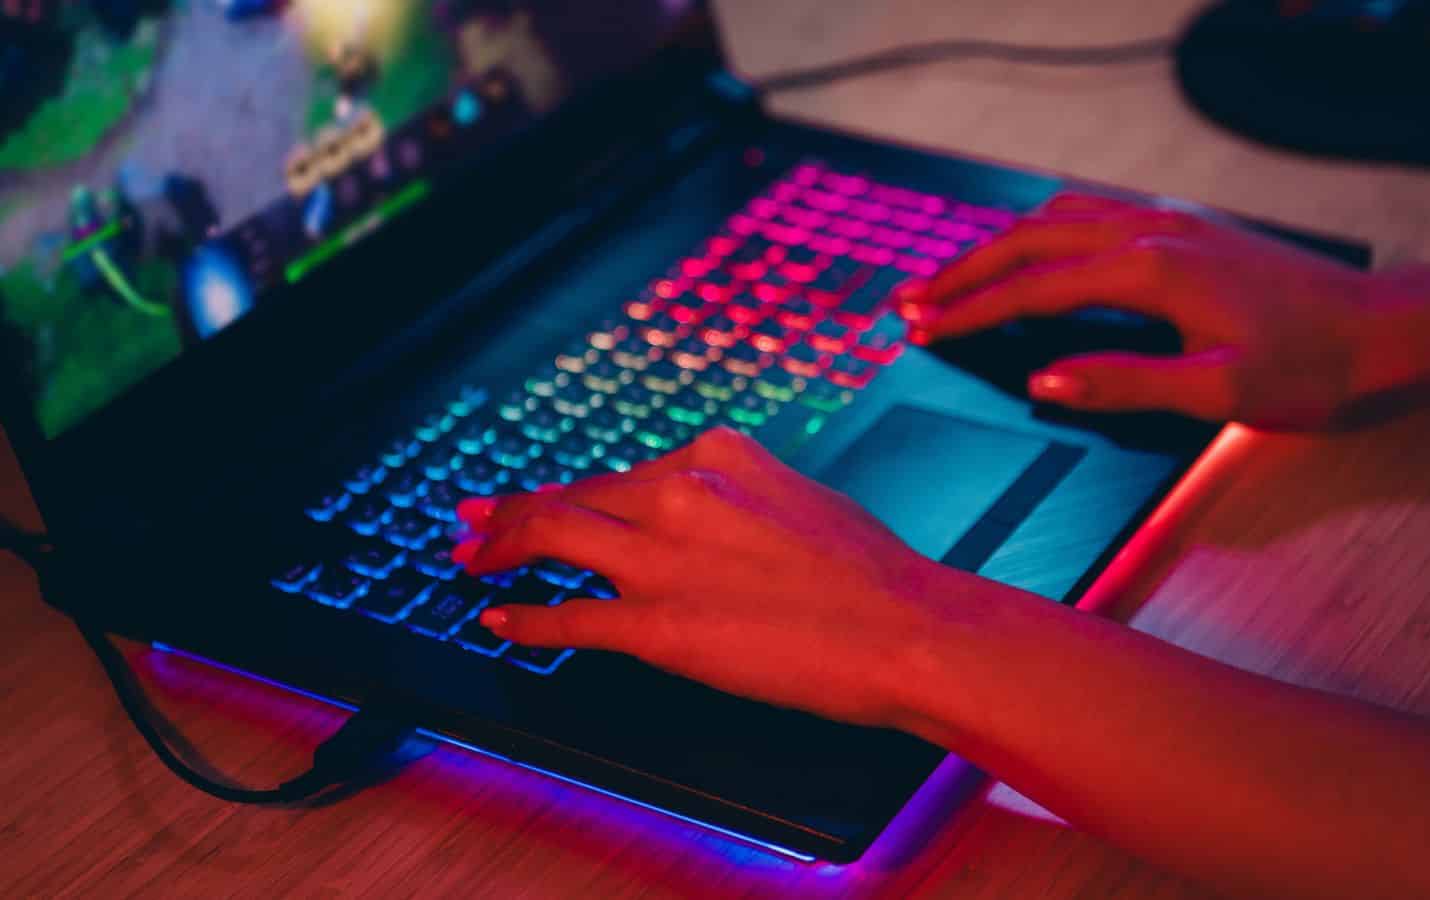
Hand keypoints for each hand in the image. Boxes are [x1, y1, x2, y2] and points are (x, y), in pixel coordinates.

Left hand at [453, 429, 1004, 728]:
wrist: (905, 628)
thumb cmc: (871, 574)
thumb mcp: (798, 499)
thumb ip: (735, 501)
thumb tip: (701, 519)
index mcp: (715, 455)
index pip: (622, 474)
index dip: (570, 490)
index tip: (543, 497)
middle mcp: (677, 492)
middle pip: (572, 496)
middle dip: (512, 511)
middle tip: (473, 521)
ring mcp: (661, 559)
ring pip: (553, 537)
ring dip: (499, 547)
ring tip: (469, 558)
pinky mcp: (657, 625)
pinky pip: (569, 616)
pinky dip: (527, 616)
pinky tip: (501, 617)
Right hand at [895, 194, 1387, 429]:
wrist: (1381, 329)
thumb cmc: (1308, 367)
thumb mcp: (1217, 393)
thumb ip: (1123, 384)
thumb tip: (1042, 380)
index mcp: (1149, 270)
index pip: (1033, 287)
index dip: (970, 311)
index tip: (918, 329)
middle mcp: (1150, 231)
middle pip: (1030, 239)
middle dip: (963, 271)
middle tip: (909, 300)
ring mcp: (1168, 222)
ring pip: (1057, 217)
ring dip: (998, 246)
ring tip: (955, 278)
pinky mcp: (1185, 228)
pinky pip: (1091, 214)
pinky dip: (1042, 232)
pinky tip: (1036, 252)